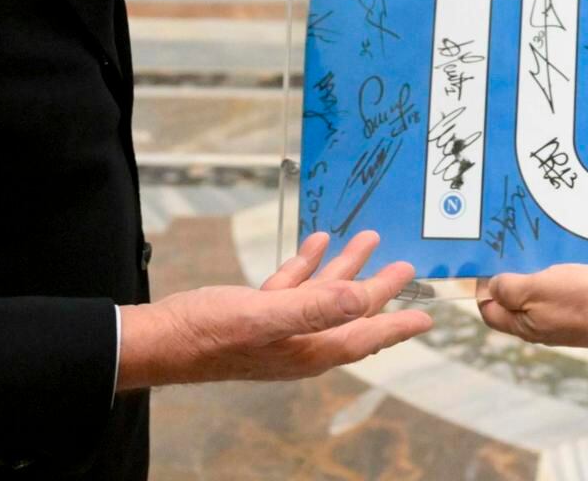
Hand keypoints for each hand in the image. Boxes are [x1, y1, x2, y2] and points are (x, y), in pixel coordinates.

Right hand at [115, 230, 429, 388]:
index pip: (364, 336)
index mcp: (308, 349)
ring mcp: (278, 328)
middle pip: (350, 313)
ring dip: (345, 267)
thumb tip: (363, 300)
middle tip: (406, 266)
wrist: (159, 340)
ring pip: (323, 295)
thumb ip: (316, 307)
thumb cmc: (209, 335)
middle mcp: (299, 342)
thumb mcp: (266, 316)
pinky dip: (307, 264)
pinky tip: (316, 242)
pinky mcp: (256, 312)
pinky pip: (293, 286)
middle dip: (379, 289)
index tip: (427, 318)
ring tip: (368, 237)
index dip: (397, 325)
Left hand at [475, 264, 587, 348]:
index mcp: (522, 325)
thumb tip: (491, 288)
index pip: (490, 311)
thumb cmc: (578, 299)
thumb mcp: (536, 289)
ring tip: (534, 253)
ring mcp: (560, 321)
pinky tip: (560, 264)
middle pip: (512, 305)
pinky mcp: (579, 313)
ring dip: (531, 278)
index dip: (483, 289)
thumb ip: (509, 289)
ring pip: (535, 299)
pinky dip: (552, 279)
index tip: (488, 262)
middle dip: (507, 281)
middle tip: (512, 252)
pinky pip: (556, 295)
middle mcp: (538, 327)